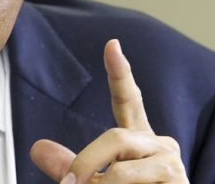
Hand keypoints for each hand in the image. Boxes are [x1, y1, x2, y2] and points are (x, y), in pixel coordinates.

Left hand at [30, 39, 187, 182]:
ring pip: (120, 164)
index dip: (120, 72)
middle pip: (114, 136)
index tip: (111, 44)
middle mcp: (160, 145)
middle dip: (86, 163)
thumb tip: (37, 148)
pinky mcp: (176, 180)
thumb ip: (71, 167)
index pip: (129, 100)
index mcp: (140, 142)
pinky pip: (128, 179)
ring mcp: (172, 162)